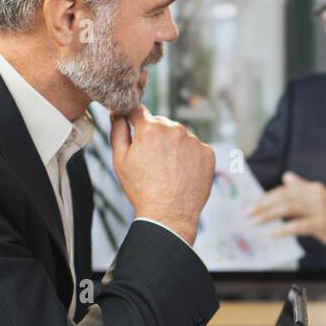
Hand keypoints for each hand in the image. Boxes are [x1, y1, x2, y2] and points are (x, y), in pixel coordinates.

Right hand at [109, 105, 213, 244]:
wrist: (169, 214)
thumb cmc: (142, 189)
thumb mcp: (120, 160)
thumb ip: (118, 130)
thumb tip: (118, 113)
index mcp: (150, 128)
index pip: (138, 111)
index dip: (134, 119)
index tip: (133, 128)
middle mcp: (174, 129)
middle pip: (161, 124)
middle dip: (155, 136)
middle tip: (152, 161)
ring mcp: (194, 141)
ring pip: (180, 136)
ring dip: (174, 146)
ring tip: (168, 170)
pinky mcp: (207, 153)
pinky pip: (196, 148)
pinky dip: (189, 157)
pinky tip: (182, 173)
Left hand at [246, 171, 325, 255]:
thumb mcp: (318, 200)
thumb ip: (302, 188)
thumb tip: (287, 177)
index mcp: (313, 188)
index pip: (284, 190)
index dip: (266, 198)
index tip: (251, 206)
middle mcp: (316, 195)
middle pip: (284, 197)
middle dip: (262, 206)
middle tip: (247, 214)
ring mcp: (320, 209)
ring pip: (289, 208)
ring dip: (268, 215)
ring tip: (254, 222)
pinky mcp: (323, 223)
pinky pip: (299, 225)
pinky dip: (284, 229)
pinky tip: (272, 233)